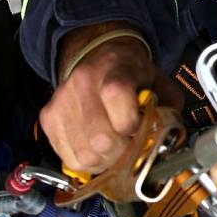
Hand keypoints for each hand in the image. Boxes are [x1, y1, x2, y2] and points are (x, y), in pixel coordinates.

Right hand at [39, 22, 182, 172]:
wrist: (98, 54)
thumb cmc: (132, 71)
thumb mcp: (159, 81)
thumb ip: (168, 108)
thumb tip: (168, 141)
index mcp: (114, 69)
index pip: (121, 106)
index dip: (135, 126)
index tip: (143, 128)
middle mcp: (82, 84)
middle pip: (102, 141)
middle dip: (124, 152)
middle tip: (133, 147)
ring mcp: (61, 103)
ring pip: (85, 156)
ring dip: (106, 161)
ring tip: (117, 148)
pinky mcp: (48, 118)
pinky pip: (69, 158)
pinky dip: (88, 161)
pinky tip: (99, 149)